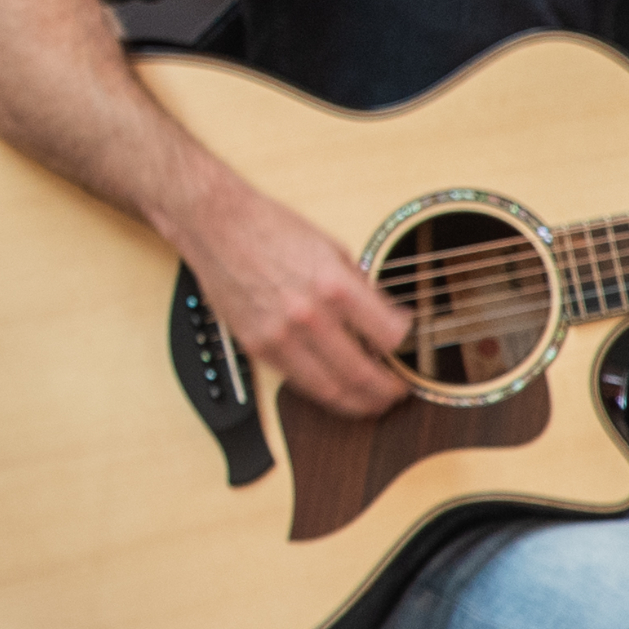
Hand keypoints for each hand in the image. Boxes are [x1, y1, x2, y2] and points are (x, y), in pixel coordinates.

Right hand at [181, 184, 409, 418]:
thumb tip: (386, 322)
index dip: (410, 349)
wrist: (216, 224)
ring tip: (373, 401)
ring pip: (332, 391)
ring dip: (360, 403)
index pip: (391, 337)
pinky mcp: (258, 347)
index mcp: (335, 286)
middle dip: (390, 390)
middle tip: (399, 391)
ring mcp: (281, 336)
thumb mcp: (332, 248)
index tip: (412, 350)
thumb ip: (359, 289)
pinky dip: (324, 392)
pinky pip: (299, 384)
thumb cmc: (271, 228)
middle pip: (365, 375)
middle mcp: (309, 316)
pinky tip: (337, 388)